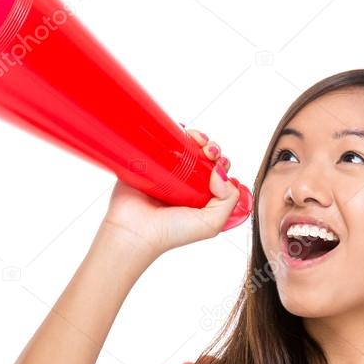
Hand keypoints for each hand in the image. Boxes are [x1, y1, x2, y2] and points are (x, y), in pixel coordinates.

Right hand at [99, 126, 240, 257]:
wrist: (135, 231)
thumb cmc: (170, 233)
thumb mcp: (211, 224)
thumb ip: (228, 201)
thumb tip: (221, 172)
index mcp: (200, 197)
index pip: (218, 173)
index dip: (222, 163)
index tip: (218, 163)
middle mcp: (184, 184)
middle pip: (204, 157)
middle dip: (211, 148)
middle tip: (208, 151)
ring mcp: (165, 172)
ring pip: (184, 147)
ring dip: (195, 137)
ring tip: (195, 139)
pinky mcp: (146, 163)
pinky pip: (160, 142)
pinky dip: (170, 132)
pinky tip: (178, 130)